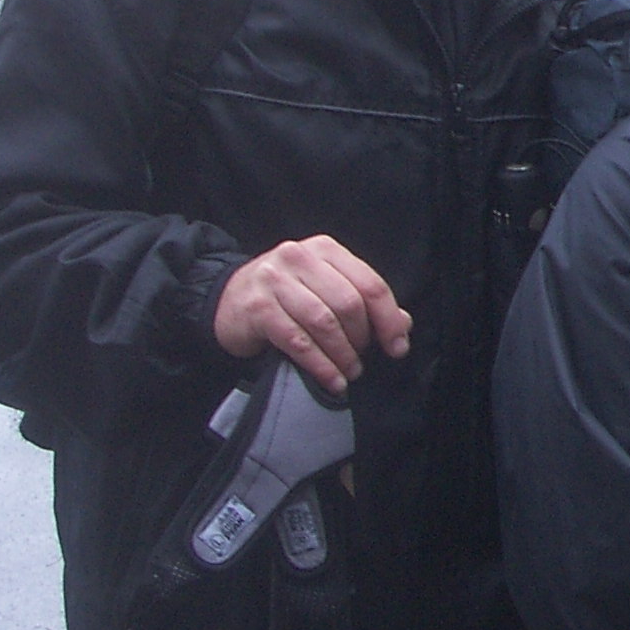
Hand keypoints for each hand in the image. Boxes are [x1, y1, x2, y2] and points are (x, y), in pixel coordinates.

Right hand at [213, 236, 410, 393]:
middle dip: (362, 338)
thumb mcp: (325, 289)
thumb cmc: (286, 296)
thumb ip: (363, 301)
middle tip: (362, 360)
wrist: (226, 300)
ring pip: (324, 323)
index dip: (389, 319)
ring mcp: (275, 280)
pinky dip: (321, 365)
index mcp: (325, 249)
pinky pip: (298, 341)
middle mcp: (300, 258)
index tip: (397, 347)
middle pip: (349, 303)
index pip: (370, 284)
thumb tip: (403, 325)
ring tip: (350, 372)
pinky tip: (332, 380)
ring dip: (343, 355)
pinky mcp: (258, 308)